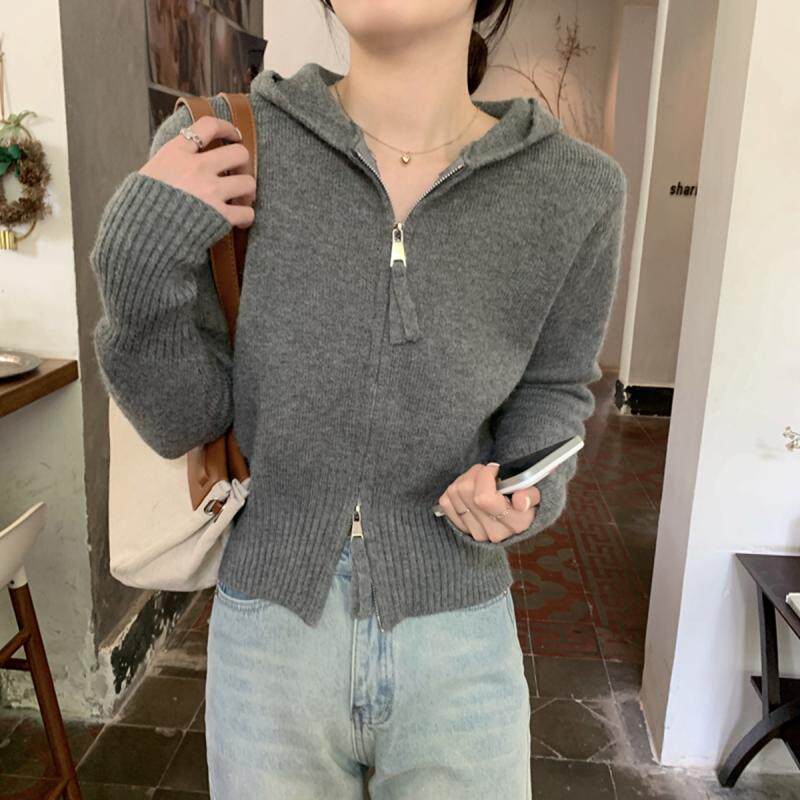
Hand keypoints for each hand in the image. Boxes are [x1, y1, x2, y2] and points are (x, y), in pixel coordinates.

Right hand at [138, 115, 255, 228]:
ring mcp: (210, 191)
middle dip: (243, 165)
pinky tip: (239, 221)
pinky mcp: (219, 216)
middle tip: (238, 175)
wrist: (140, 234)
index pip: (208, 126)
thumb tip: (186, 155)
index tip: (235, 135)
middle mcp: (196, 168)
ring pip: (248, 182)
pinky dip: (246, 217)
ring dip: (247, 192)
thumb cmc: (140, 206)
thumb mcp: (150, 171)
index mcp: (176, 153)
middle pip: (239, 153)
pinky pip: (247, 213)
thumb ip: (172, 161)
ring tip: (240, 200)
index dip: (227, 128)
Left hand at [437, 462, 540, 543]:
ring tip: (479, 480)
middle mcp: (495, 533)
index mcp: (517, 523)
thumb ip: (531, 494)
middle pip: (466, 491)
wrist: (515, 513)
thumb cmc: (525, 496)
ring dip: (465, 478)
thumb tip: (519, 501)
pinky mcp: (461, 529)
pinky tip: (469, 490)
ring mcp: (476, 533)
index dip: (485, 476)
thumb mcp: (536, 492)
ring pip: (455, 493)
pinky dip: (454, 489)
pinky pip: (445, 501)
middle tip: (487, 471)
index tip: (495, 469)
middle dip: (476, 472)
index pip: (483, 498)